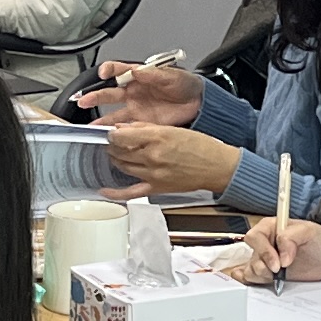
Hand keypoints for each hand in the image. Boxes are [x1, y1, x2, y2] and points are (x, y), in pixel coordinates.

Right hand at [79, 61, 203, 128]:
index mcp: (139, 76)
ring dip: (100, 119)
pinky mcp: (141, 123)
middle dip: (94, 96)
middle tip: (84, 100)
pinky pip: (124, 128)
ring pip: (112, 114)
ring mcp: (136, 108)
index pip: (118, 70)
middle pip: (109, 93)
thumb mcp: (172, 76)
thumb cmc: (186, 85)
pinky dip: (114, 132)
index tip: (103, 73)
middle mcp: (133, 92)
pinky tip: (106, 136)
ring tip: (88, 126)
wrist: (198, 104)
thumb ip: (154, 74)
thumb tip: (138, 70)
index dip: (109, 70)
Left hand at [101, 123, 241, 195]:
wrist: (217, 167)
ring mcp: (153, 174)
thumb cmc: (201, 147)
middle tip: (114, 142)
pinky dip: (114, 192)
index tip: (112, 133)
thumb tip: (124, 127)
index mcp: (157, 138)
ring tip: (116, 155)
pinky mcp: (156, 188)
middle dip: (113, 145)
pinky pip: (130, 192)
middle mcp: (152, 156)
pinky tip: (104, 190)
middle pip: (120, 151)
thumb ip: (146, 127)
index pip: (122, 136)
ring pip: (122, 166)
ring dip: (115, 159)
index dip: (112, 134)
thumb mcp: (173, 129)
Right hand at [230, 217, 320, 286]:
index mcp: (270, 228)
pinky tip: (267, 281)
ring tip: (278, 276)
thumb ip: (291, 237)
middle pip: (252, 256)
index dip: (263, 251)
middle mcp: (264, 243)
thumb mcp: (309, 231)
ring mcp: (265, 260)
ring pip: (251, 269)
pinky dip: (256, 282)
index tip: (278, 263)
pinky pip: (252, 278)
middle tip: (279, 271)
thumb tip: (281, 256)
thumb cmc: (319, 239)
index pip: (254, 237)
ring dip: (262, 275)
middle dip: (263, 266)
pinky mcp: (268, 274)